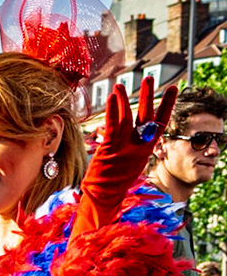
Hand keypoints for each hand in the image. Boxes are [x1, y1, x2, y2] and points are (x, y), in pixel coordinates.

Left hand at [81, 76, 179, 229]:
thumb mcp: (128, 162)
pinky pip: (112, 126)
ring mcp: (124, 148)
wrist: (103, 198)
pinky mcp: (109, 149)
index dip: (167, 105)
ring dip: (124, 99)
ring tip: (121, 84)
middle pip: (146, 116)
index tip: (173, 89)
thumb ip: (132, 145)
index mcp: (146, 149)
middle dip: (148, 96)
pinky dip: (112, 111)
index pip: (160, 122)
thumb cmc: (114, 181)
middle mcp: (138, 146)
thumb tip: (134, 132)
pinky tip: (111, 97)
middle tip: (150, 78)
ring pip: (127, 118)